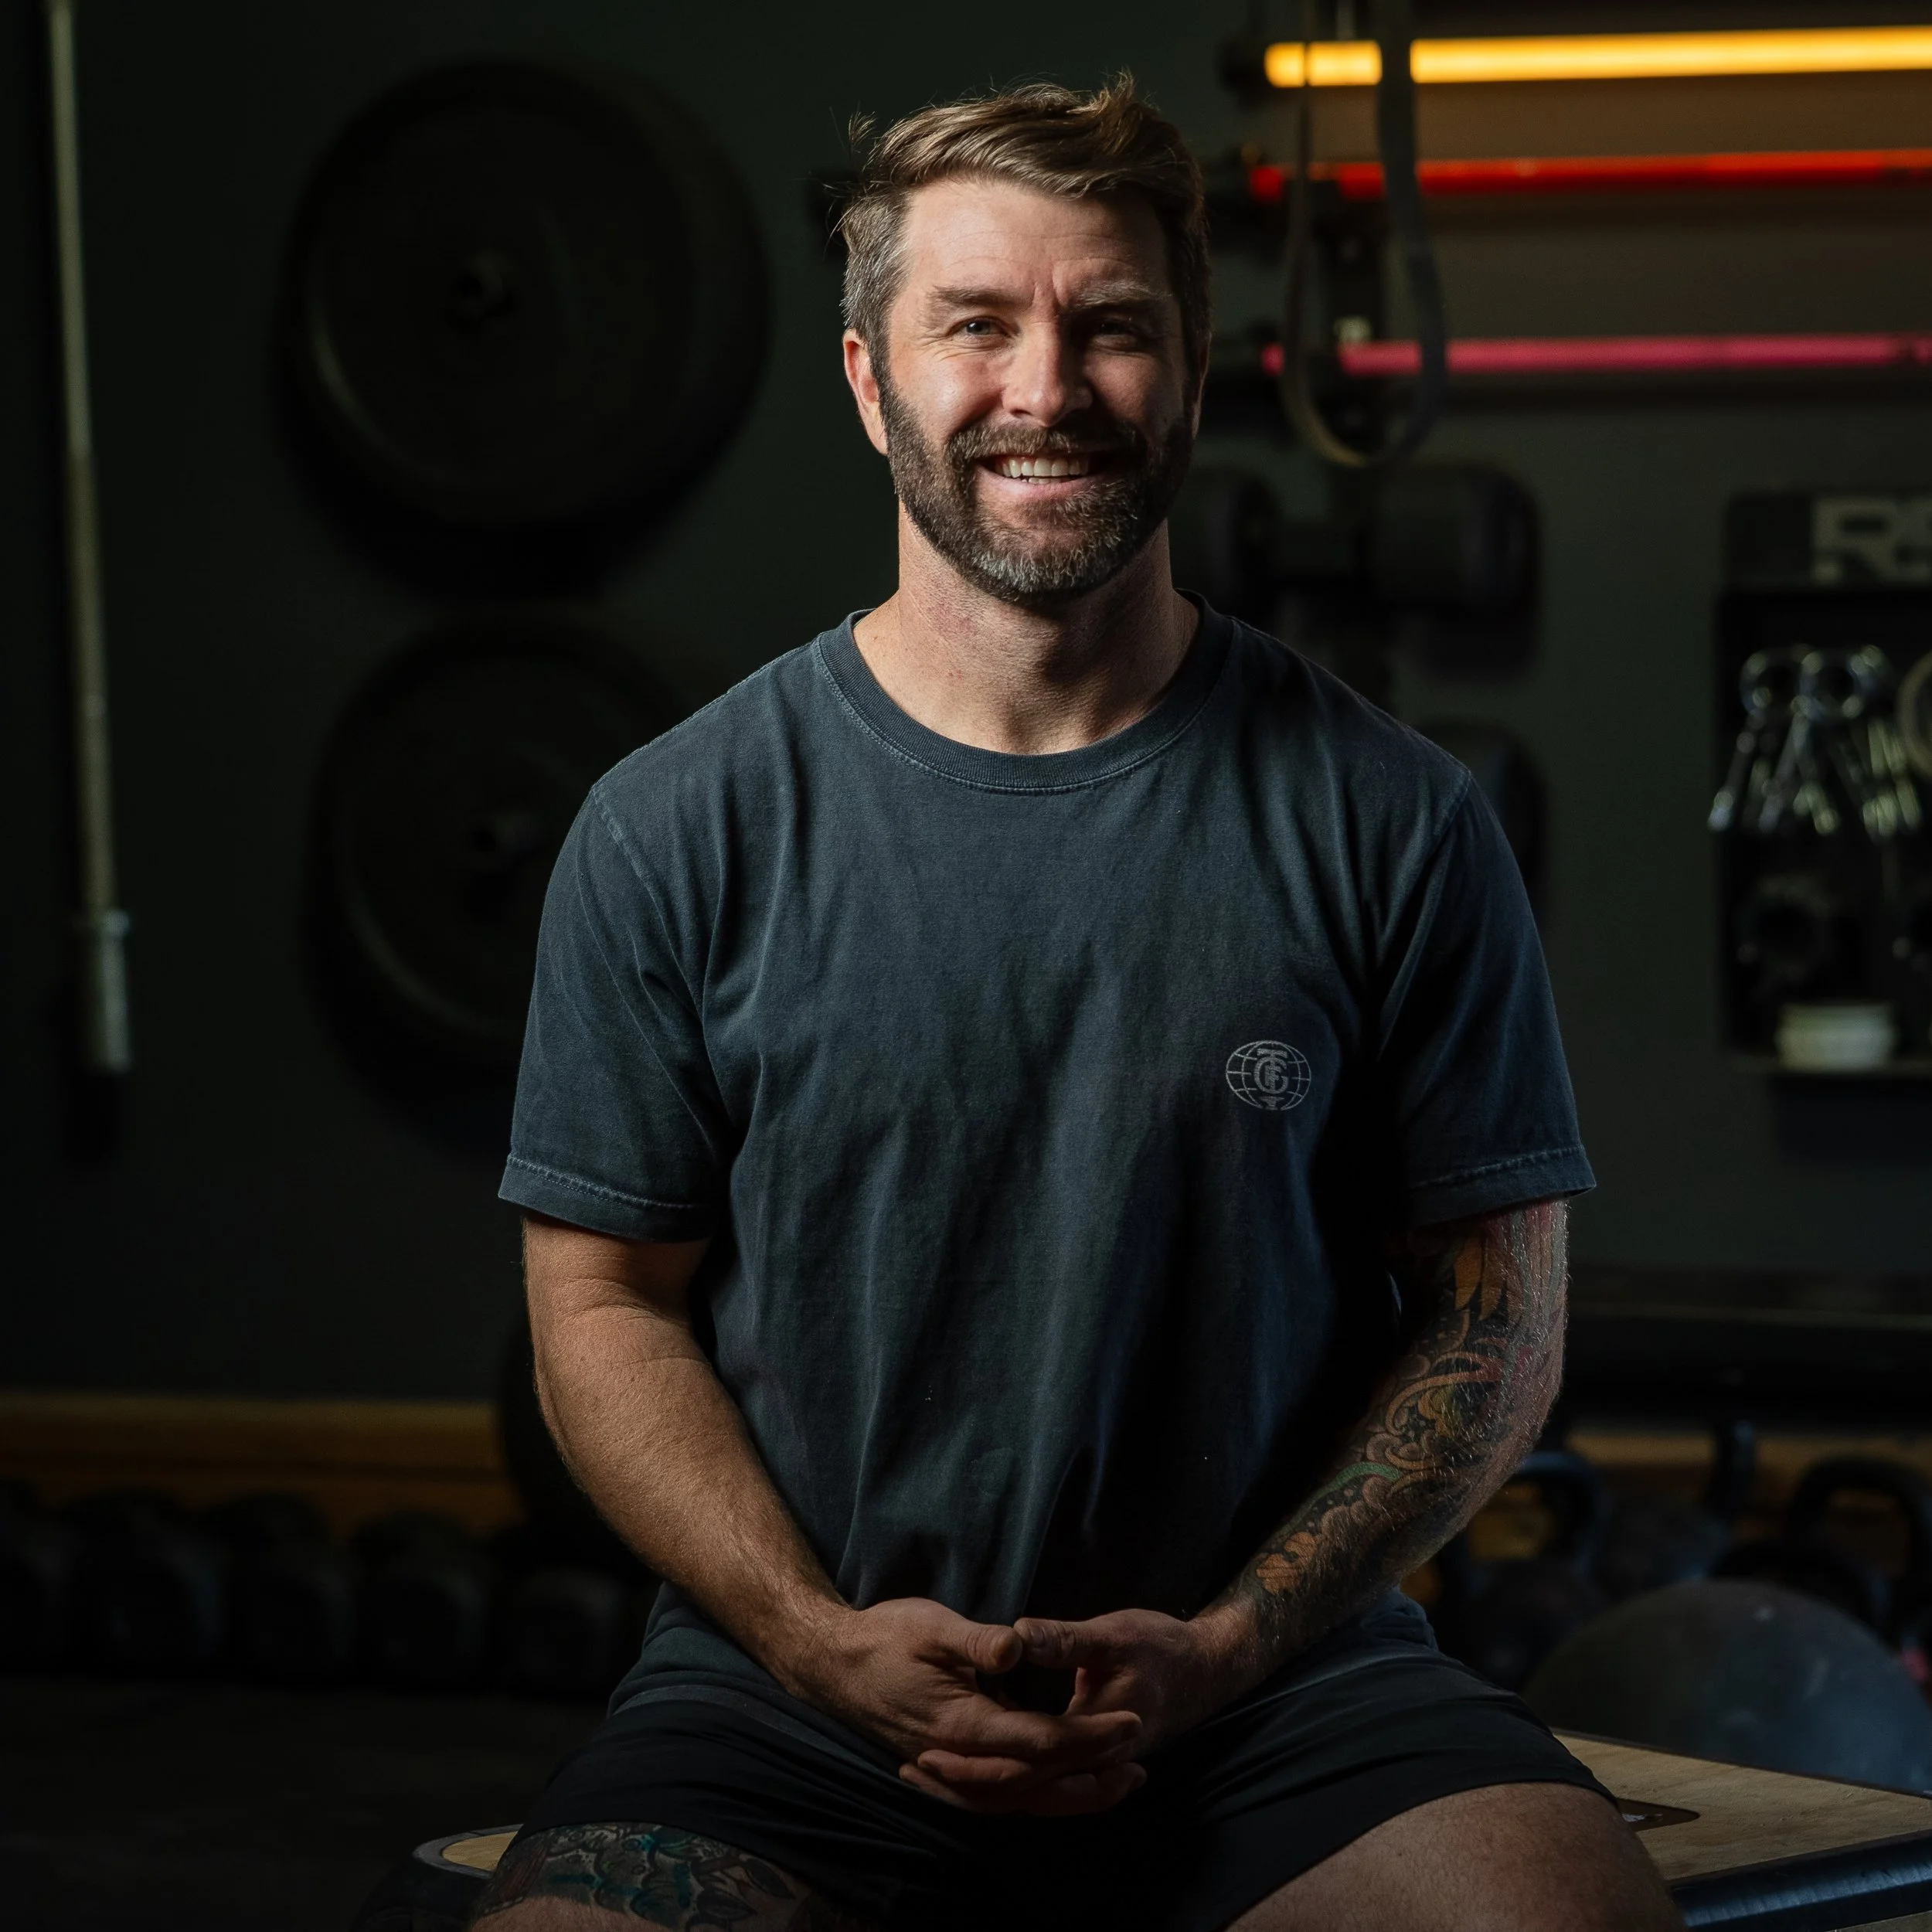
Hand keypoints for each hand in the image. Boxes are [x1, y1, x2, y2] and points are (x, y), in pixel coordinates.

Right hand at [786, 1597, 1145, 1816]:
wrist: (832, 1665)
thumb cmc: (884, 1637)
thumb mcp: (930, 1625)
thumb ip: (975, 1640)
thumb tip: (1017, 1645)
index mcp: (961, 1724)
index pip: (1038, 1740)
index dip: (1088, 1737)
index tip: (1130, 1725)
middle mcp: (959, 1759)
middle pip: (1037, 1782)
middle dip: (1092, 1776)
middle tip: (1139, 1764)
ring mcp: (951, 1771)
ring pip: (1020, 1799)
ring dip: (1069, 1794)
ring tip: (1116, 1784)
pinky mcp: (947, 1769)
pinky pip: (1000, 1798)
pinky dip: (1036, 1799)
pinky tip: (1059, 1789)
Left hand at [912, 1606, 1248, 1814]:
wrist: (1207, 1668)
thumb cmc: (1162, 1646)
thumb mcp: (1114, 1634)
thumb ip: (1065, 1640)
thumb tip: (1017, 1637)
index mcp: (1094, 1737)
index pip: (1023, 1766)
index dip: (972, 1762)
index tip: (925, 1750)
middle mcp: (1092, 1766)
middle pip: (1019, 1792)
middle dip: (964, 1784)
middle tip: (911, 1771)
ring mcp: (1092, 1769)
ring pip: (1027, 1795)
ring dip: (979, 1787)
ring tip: (929, 1775)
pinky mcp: (1087, 1762)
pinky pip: (1039, 1784)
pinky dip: (1003, 1780)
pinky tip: (974, 1767)